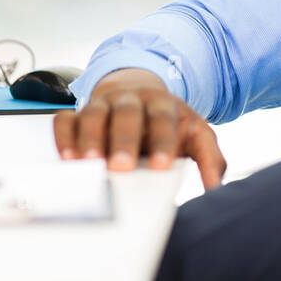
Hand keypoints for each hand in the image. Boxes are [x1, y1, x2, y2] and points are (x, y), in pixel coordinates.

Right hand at [52, 68, 226, 188]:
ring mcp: (103, 105)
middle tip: (121, 166)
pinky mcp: (79, 113)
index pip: (164, 119)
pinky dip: (64, 137)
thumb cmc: (168, 122)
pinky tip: (68, 158)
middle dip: (124, 139)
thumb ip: (210, 158)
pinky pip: (66, 120)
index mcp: (162, 104)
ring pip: (93, 114)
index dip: (163, 140)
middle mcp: (131, 100)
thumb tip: (216, 187)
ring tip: (90, 163)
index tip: (162, 164)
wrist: (140, 93)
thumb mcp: (195, 134)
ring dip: (90, 138)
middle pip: (127, 114)